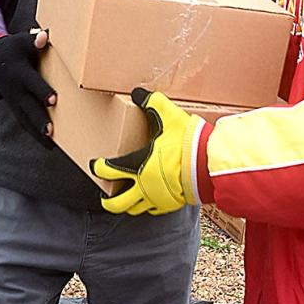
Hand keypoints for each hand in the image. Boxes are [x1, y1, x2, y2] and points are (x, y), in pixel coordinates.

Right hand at [0, 32, 54, 146]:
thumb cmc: (13, 50)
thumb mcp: (20, 42)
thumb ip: (33, 41)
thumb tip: (45, 37)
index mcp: (20, 73)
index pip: (32, 83)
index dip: (41, 91)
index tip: (53, 99)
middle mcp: (16, 90)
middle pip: (28, 106)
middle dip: (39, 118)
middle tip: (51, 130)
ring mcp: (14, 101)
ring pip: (26, 119)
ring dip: (37, 132)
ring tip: (51, 143)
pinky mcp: (15, 108)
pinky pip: (25, 123)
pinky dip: (35, 135)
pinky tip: (49, 145)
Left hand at [91, 88, 206, 215]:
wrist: (209, 164)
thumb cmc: (188, 142)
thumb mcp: (169, 116)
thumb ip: (152, 102)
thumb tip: (138, 93)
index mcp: (138, 165)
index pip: (108, 170)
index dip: (98, 167)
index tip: (94, 165)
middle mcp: (143, 186)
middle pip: (116, 203)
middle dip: (107, 200)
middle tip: (104, 195)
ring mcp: (156, 198)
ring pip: (134, 209)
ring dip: (126, 205)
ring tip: (124, 199)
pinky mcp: (170, 205)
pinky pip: (153, 210)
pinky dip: (147, 206)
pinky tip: (148, 199)